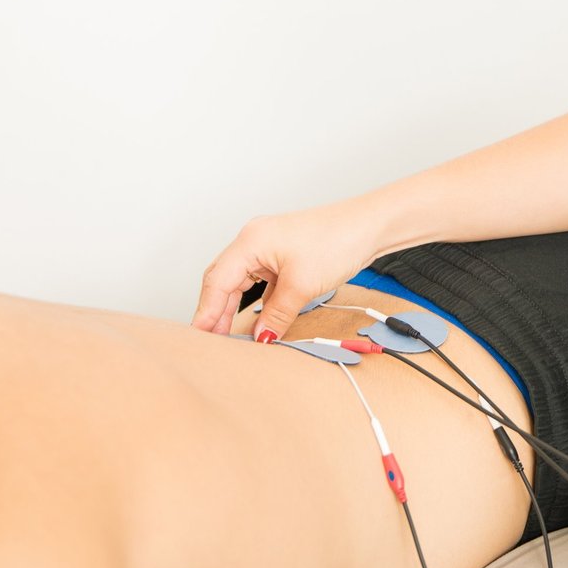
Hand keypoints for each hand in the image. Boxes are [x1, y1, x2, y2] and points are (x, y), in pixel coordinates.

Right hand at [191, 205, 385, 337]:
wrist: (369, 225)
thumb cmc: (337, 240)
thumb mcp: (302, 286)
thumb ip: (276, 315)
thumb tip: (260, 338)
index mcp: (250, 241)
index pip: (217, 281)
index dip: (206, 312)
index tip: (198, 337)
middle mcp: (254, 240)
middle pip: (223, 280)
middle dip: (215, 311)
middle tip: (210, 342)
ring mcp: (268, 247)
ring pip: (240, 281)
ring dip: (233, 307)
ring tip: (227, 336)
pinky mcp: (282, 255)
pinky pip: (259, 281)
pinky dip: (255, 301)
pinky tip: (256, 321)